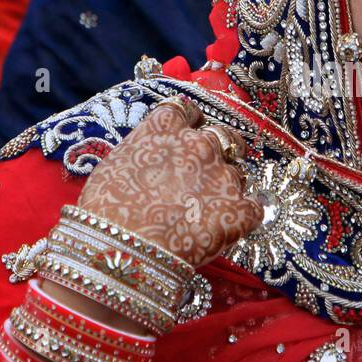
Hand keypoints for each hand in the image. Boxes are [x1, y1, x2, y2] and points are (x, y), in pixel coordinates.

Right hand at [77, 96, 263, 267]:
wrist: (121, 250)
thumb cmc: (106, 213)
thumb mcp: (114, 165)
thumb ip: (143, 151)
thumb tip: (154, 160)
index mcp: (166, 128)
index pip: (188, 111)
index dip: (190, 125)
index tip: (187, 138)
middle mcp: (200, 144)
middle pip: (221, 138)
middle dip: (216, 154)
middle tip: (203, 177)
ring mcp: (223, 175)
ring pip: (238, 172)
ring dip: (227, 186)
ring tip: (207, 210)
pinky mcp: (239, 210)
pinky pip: (256, 207)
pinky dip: (246, 215)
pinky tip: (231, 226)